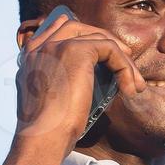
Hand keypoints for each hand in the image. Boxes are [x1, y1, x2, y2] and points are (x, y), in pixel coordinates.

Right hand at [13, 9, 145, 147]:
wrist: (43, 137)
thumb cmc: (48, 130)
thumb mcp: (47, 100)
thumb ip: (57, 82)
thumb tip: (81, 82)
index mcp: (30, 57)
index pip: (57, 29)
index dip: (83, 35)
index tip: (105, 50)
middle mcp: (40, 46)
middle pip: (79, 27)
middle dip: (105, 41)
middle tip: (125, 60)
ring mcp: (57, 46)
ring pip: (98, 38)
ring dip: (121, 59)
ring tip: (134, 81)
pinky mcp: (76, 51)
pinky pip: (109, 49)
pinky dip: (124, 67)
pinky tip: (129, 88)